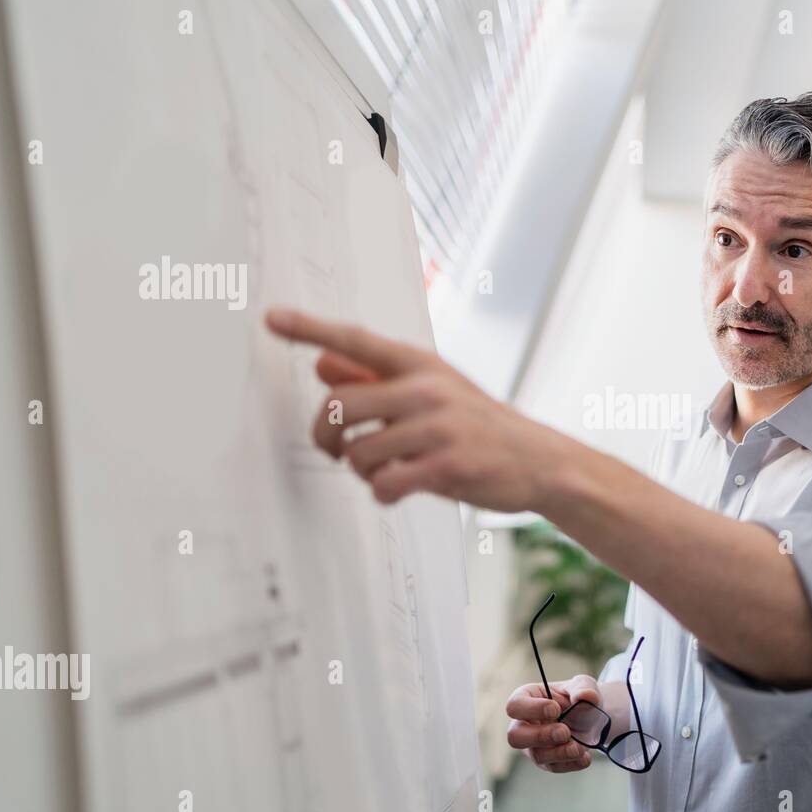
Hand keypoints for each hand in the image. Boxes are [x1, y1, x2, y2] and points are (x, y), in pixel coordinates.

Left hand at [265, 306, 565, 510]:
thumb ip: (377, 379)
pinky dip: (382, 493)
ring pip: (359, 451)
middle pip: (340, 405)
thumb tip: (323, 366)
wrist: (541, 461)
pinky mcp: (448, 467)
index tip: (271, 317)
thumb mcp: (433, 392)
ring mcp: (439, 428)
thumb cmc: (480, 426)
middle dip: (324, 435)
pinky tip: (398, 490)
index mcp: (421, 364)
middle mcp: (428, 389)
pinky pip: (386, 484)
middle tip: (333, 450)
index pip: (356, 340)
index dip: (310, 328)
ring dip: (360, 470)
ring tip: (382, 472)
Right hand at [504, 676, 601, 773]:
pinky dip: (571, 764)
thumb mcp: (584, 685)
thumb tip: (584, 696)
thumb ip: (583, 687)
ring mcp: (534, 745)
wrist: (593, 719)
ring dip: (559, 753)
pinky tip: (584, 758)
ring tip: (579, 748)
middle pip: (515, 736)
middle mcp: (524, 724)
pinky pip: (553, 767)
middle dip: (540, 736)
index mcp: (527, 699)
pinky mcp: (547, 761)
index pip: (515, 705)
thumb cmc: (579, 699)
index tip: (556, 709)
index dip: (532, 709)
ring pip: (536, 755)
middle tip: (564, 732)